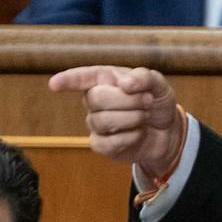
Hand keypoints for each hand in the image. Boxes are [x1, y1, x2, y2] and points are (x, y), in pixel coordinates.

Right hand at [49, 65, 184, 172]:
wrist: (168, 131)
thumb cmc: (156, 102)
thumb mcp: (158, 84)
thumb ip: (144, 78)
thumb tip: (124, 84)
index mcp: (104, 79)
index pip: (81, 77)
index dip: (67, 80)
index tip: (54, 84)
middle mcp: (95, 99)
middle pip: (96, 97)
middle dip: (127, 100)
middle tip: (147, 101)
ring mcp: (95, 123)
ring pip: (102, 120)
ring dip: (132, 118)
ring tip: (144, 116)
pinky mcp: (100, 144)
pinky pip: (108, 142)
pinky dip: (130, 137)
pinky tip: (138, 133)